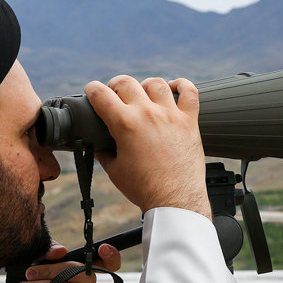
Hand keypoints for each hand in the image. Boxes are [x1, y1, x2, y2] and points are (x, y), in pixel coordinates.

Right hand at [85, 76, 210, 218]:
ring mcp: (170, 115)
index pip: (101, 94)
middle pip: (126, 82)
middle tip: (115, 95)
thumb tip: (99, 148)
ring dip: (145, 86)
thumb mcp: (115, 171)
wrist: (174, 200)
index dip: (92, 90)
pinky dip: (182, 85)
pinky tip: (174, 88)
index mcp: (125, 124)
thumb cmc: (145, 189)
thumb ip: (104, 154)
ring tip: (143, 94)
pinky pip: (190, 92)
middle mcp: (147, 114)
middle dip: (116, 86)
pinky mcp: (190, 122)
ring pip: (156, 84)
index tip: (92, 92)